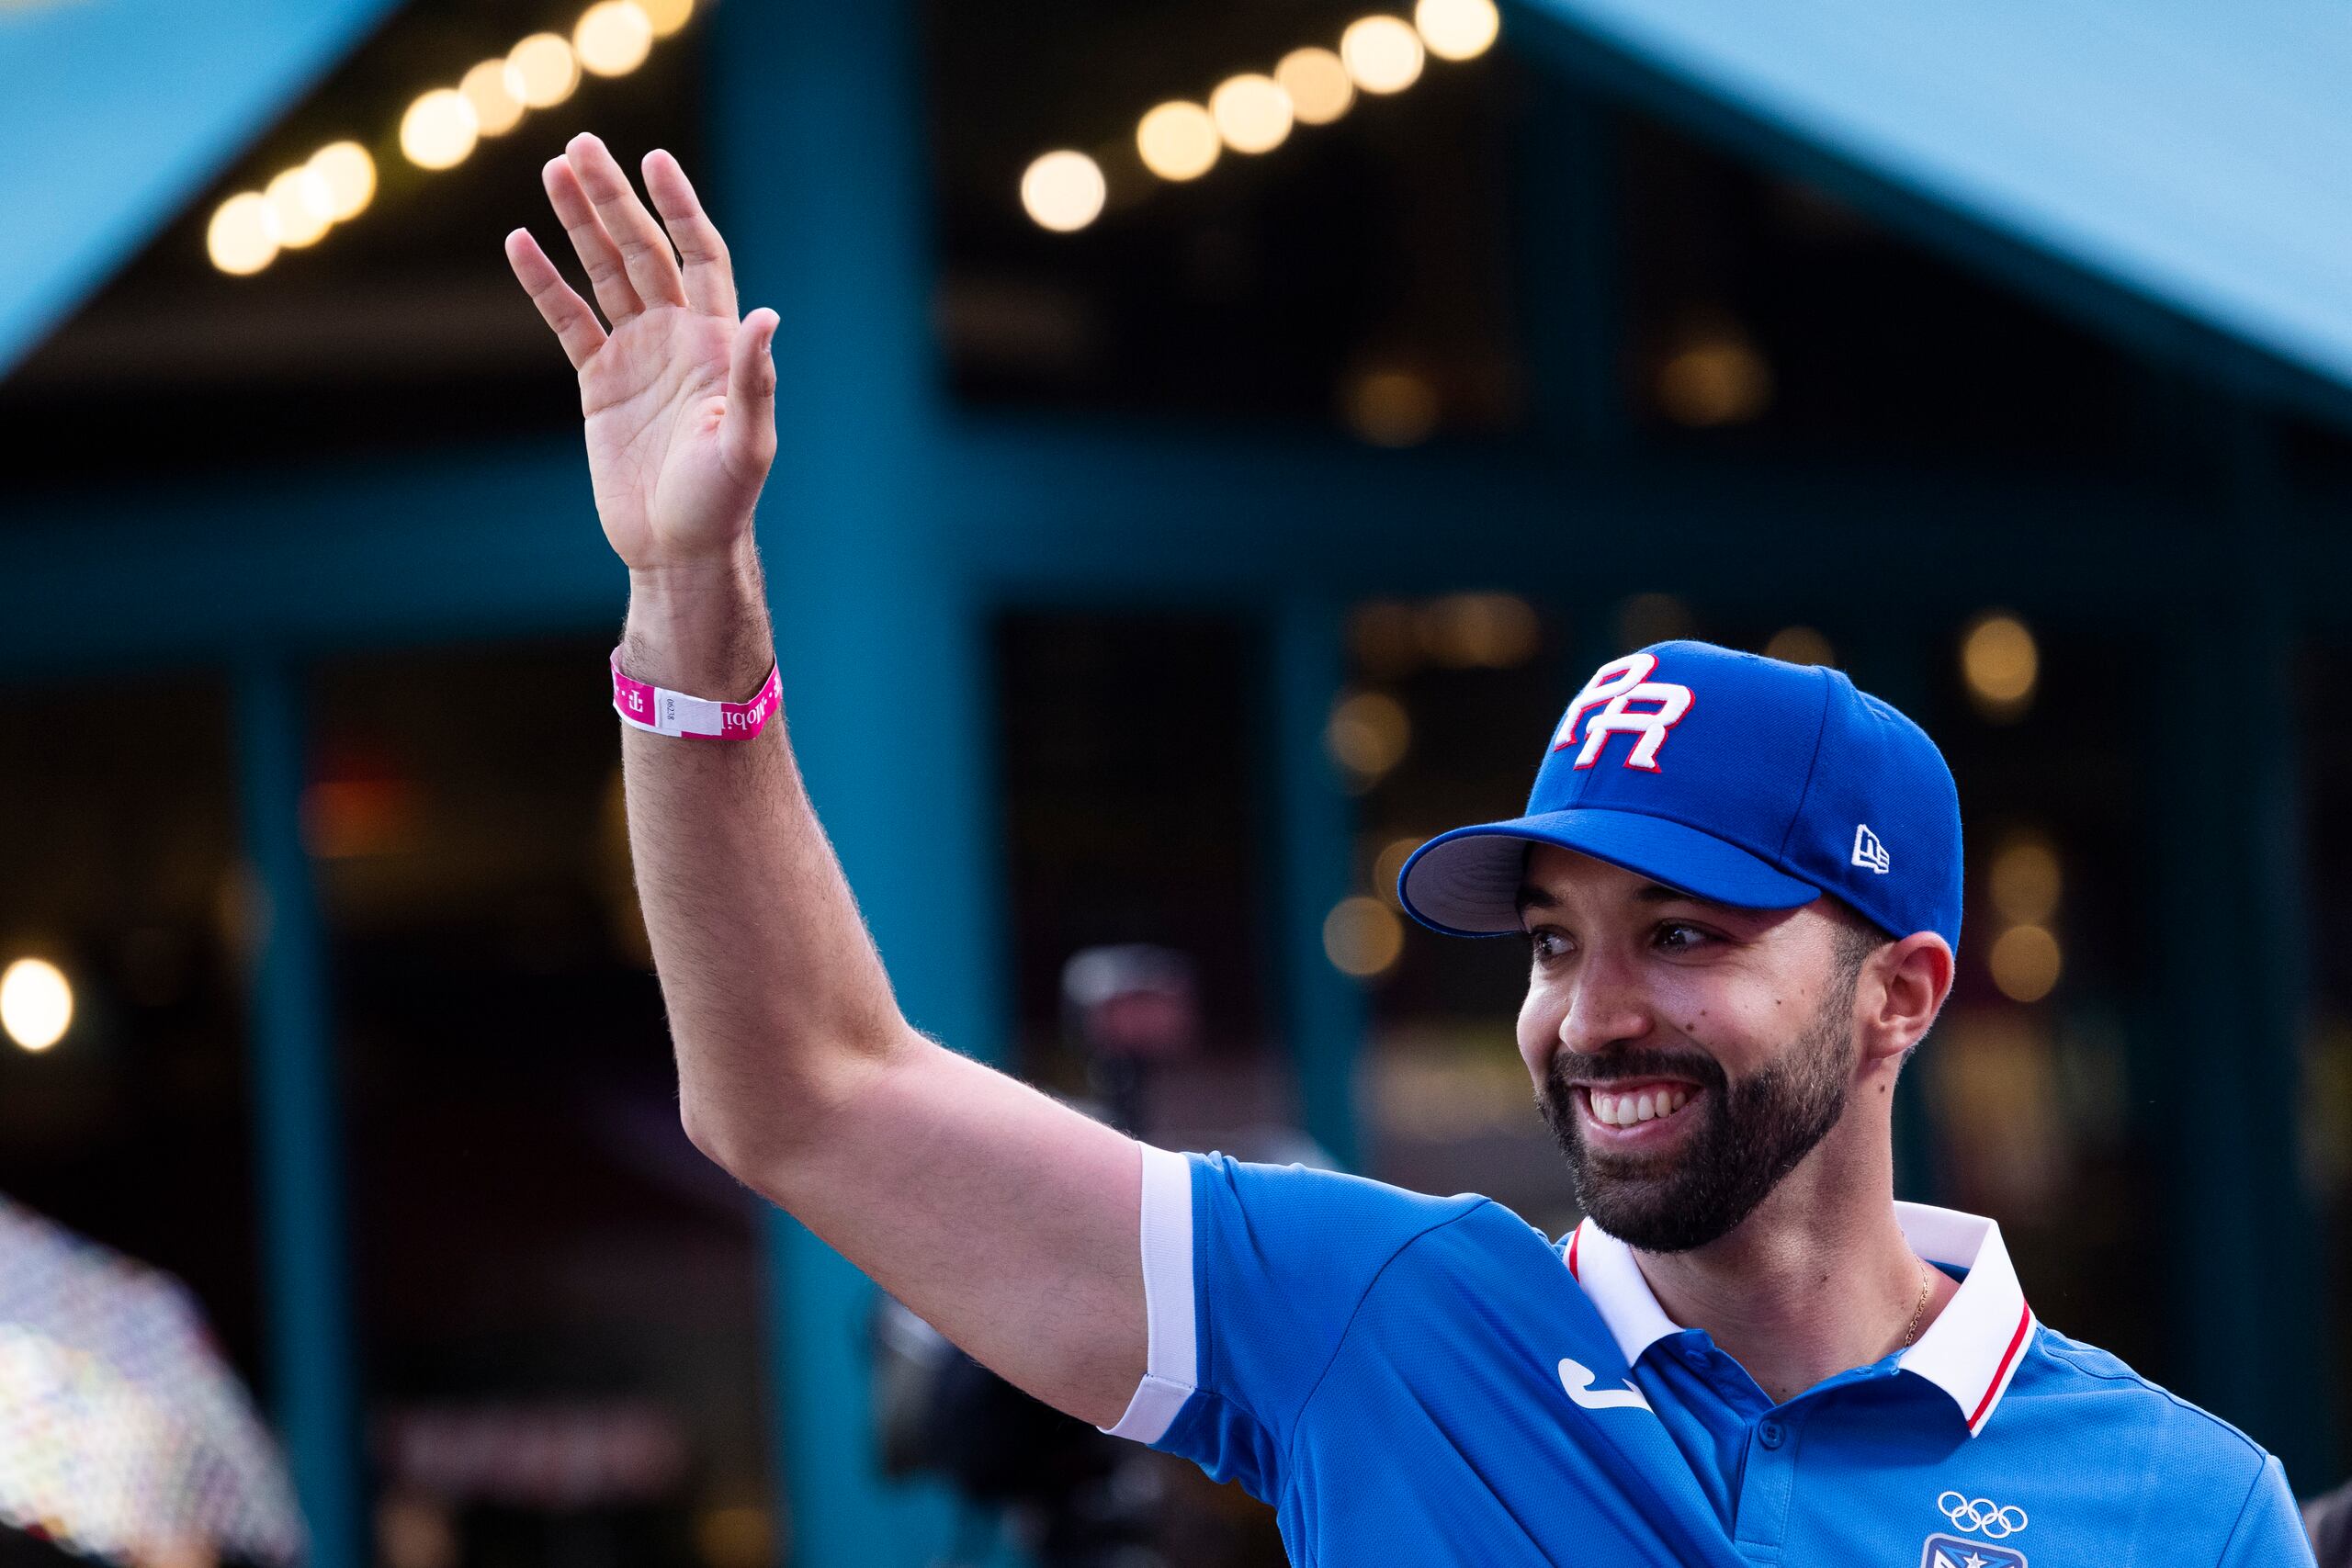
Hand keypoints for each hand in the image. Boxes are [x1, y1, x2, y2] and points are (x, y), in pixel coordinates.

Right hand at [505, 134, 777, 576]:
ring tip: (553, 171)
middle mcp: (676, 339)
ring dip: (579, 224)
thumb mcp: (746, 444)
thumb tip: (766, 315)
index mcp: (715, 344)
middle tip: (580, 148)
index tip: (655, 160)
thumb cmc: (722, 503)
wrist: (677, 550)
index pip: (700, 256)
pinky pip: (568, 321)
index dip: (680, 208)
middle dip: (614, 200)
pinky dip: (544, 284)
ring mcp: (636, 357)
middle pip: (643, 252)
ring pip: (603, 275)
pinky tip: (520, 243)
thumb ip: (752, 379)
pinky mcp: (599, 384)